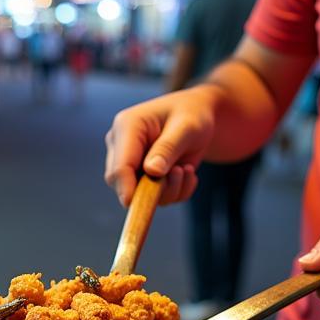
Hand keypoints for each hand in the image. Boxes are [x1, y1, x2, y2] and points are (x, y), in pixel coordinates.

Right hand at [104, 85, 219, 205]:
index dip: (127, 188)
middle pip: (121, 183)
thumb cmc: (193, 115)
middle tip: (181, 172)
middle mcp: (121, 145)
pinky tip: (186, 173)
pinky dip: (173, 192)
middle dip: (153, 189)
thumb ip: (168, 148)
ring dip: (168, 190)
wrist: (200, 117)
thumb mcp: (187, 127)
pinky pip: (152, 196)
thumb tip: (152, 172)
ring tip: (187, 169)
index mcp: (126, 126)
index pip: (119, 165)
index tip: (140, 204)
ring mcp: (130, 162)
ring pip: (138, 193)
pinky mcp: (140, 174)